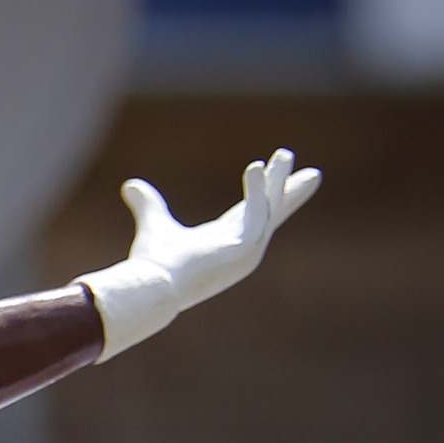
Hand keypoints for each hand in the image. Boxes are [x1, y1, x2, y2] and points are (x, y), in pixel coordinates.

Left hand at [81, 148, 322, 353]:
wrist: (152, 288)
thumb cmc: (154, 264)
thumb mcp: (153, 224)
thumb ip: (148, 205)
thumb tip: (130, 185)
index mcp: (225, 242)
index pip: (254, 214)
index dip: (266, 193)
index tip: (284, 177)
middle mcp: (241, 248)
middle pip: (272, 213)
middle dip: (289, 190)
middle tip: (313, 173)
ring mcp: (246, 252)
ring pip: (269, 210)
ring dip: (278, 182)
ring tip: (284, 154)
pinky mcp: (244, 252)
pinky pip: (257, 214)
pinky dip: (257, 191)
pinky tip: (256, 166)